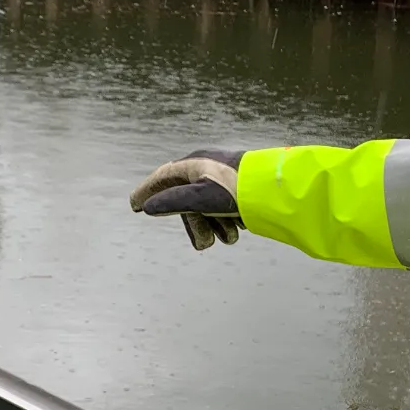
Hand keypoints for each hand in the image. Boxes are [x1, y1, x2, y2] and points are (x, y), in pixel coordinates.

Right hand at [129, 150, 246, 249]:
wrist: (275, 187)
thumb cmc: (236, 188)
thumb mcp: (200, 198)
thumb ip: (172, 202)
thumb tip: (148, 206)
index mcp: (194, 164)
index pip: (162, 178)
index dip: (146, 191)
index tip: (134, 204)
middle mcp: (206, 169)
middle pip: (187, 202)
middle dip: (197, 226)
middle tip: (204, 245)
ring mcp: (222, 179)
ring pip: (207, 209)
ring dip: (216, 227)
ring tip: (229, 237)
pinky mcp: (237, 189)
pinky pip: (223, 209)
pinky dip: (228, 222)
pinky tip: (239, 227)